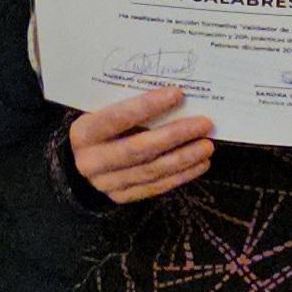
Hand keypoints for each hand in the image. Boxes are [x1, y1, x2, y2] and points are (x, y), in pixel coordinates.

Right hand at [71, 86, 215, 203]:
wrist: (85, 157)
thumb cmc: (103, 125)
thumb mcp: (105, 110)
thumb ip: (130, 104)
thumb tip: (176, 96)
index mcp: (84, 133)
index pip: (117, 118)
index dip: (148, 106)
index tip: (178, 94)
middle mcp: (91, 161)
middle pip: (138, 149)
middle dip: (175, 135)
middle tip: (204, 124)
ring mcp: (106, 183)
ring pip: (151, 171)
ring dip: (184, 158)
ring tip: (207, 145)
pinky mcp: (121, 197)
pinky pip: (156, 187)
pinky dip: (181, 175)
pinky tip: (200, 163)